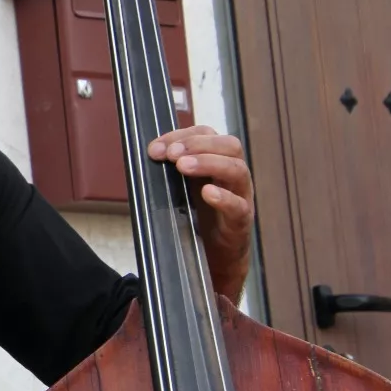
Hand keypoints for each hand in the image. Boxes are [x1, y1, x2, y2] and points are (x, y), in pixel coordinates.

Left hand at [147, 125, 253, 298]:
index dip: (182, 135)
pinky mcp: (241, 221)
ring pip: (237, 170)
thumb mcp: (179, 186)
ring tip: (183, 167)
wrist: (211, 256)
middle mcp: (232, 174)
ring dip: (208, 163)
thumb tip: (149, 153)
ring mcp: (241, 196)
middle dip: (197, 145)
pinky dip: (224, 197)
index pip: (207, 134)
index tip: (156, 148)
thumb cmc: (195, 216)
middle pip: (230, 145)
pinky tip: (207, 193)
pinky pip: (239, 206)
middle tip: (171, 155)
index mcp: (216, 160)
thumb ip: (168, 169)